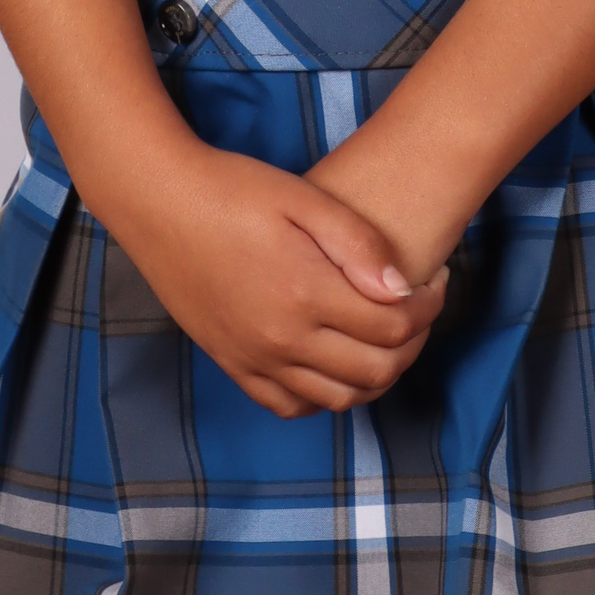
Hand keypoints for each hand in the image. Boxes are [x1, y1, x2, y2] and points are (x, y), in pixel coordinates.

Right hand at [93, 141, 448, 418]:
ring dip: (375, 376)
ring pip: (336, 399)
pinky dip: (323, 397)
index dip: (429, 308)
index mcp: (305, 294)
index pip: (393, 327)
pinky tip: (334, 364)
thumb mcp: (303, 198)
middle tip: (419, 310)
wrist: (159, 201)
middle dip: (413, 343)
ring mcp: (254, 358)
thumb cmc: (233, 189)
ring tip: (385, 338)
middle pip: (374, 370)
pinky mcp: (232, 363)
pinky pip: (289, 405)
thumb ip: (358, 245)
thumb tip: (402, 290)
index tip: (435, 281)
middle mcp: (282, 339)